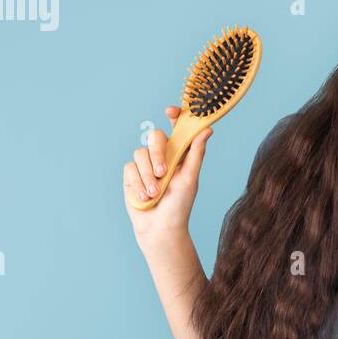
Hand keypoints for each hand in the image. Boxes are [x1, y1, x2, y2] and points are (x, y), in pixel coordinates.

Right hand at [123, 105, 211, 246]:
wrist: (160, 228)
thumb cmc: (180, 205)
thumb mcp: (190, 178)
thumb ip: (196, 153)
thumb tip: (207, 129)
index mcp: (179, 154)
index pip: (176, 129)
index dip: (174, 116)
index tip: (170, 110)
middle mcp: (162, 156)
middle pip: (155, 137)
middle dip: (157, 154)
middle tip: (163, 173)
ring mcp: (145, 165)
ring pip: (140, 153)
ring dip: (148, 175)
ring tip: (156, 193)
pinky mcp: (131, 175)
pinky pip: (130, 168)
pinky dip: (138, 184)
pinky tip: (145, 198)